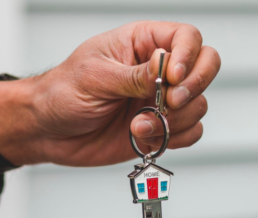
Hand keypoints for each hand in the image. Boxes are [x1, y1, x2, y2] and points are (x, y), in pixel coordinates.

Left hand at [0, 22, 219, 166]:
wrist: (51, 132)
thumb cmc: (64, 94)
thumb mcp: (95, 77)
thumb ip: (134, 75)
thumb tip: (167, 67)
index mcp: (142, 44)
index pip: (187, 38)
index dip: (189, 56)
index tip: (173, 78)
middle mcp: (158, 72)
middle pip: (206, 67)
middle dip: (194, 88)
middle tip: (169, 103)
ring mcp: (162, 102)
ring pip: (198, 105)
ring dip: (174, 121)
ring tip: (138, 127)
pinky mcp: (161, 130)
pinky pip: (190, 133)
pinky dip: (176, 139)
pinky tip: (147, 139)